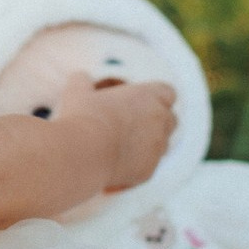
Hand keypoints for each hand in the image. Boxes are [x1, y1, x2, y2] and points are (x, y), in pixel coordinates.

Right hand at [55, 73, 176, 192]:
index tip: (139, 100)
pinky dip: (135, 166)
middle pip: (170, 119)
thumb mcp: (77, 91)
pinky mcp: (149, 171)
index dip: (155, 96)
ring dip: (148, 144)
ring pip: (162, 145)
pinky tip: (114, 166)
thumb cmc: (84, 116)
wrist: (85, 152)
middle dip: (157, 121)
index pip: (167, 92)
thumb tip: (80, 77)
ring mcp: (157, 148)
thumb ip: (82, 81)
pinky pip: (147, 167)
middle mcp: (159, 121)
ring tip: (122, 146)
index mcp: (148, 96)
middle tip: (132, 123)